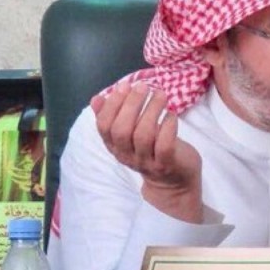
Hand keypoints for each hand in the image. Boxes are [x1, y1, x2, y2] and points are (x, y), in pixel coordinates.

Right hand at [92, 81, 202, 222]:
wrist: (173, 183)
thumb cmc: (151, 150)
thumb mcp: (131, 134)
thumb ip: (113, 117)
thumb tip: (96, 99)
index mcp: (115, 147)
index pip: (104, 126)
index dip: (112, 105)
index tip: (125, 86)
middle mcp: (127, 156)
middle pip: (122, 130)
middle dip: (131, 104)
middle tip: (143, 87)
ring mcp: (147, 162)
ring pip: (143, 136)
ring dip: (152, 110)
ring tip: (160, 95)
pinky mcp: (166, 165)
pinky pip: (164, 145)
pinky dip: (168, 126)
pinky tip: (171, 115)